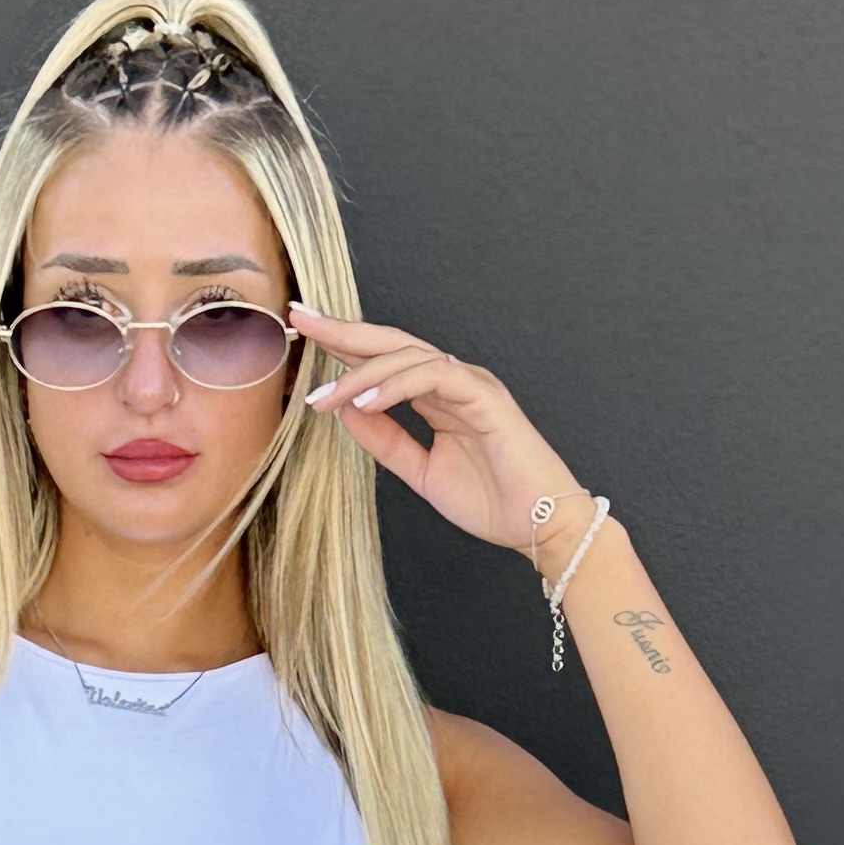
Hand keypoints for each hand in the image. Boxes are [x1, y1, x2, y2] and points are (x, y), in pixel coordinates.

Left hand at [289, 305, 583, 565]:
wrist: (540, 526)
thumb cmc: (493, 502)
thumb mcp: (420, 471)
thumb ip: (385, 441)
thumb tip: (346, 413)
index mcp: (439, 395)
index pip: (385, 360)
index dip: (344, 347)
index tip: (306, 335)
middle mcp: (453, 381)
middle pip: (391, 343)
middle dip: (344, 331)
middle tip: (303, 318)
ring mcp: (471, 383)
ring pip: (407, 357)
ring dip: (360, 373)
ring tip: (323, 397)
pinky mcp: (486, 396)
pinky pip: (432, 377)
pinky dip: (395, 386)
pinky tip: (364, 402)